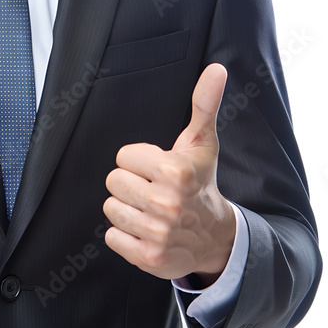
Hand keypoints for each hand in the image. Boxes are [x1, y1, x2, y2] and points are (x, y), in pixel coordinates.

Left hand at [103, 63, 234, 283]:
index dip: (138, 161)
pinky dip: (125, 235)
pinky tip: (146, 230)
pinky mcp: (148, 257)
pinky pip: (111, 236)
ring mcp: (158, 233)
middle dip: (130, 184)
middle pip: (113, 182)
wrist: (215, 237)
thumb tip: (216, 69)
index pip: (123, 157)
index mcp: (175, 171)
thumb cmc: (201, 182)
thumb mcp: (201, 143)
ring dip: (127, 209)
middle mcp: (167, 204)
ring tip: (150, 210)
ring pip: (110, 208)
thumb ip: (204, 103)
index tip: (157, 169)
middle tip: (152, 189)